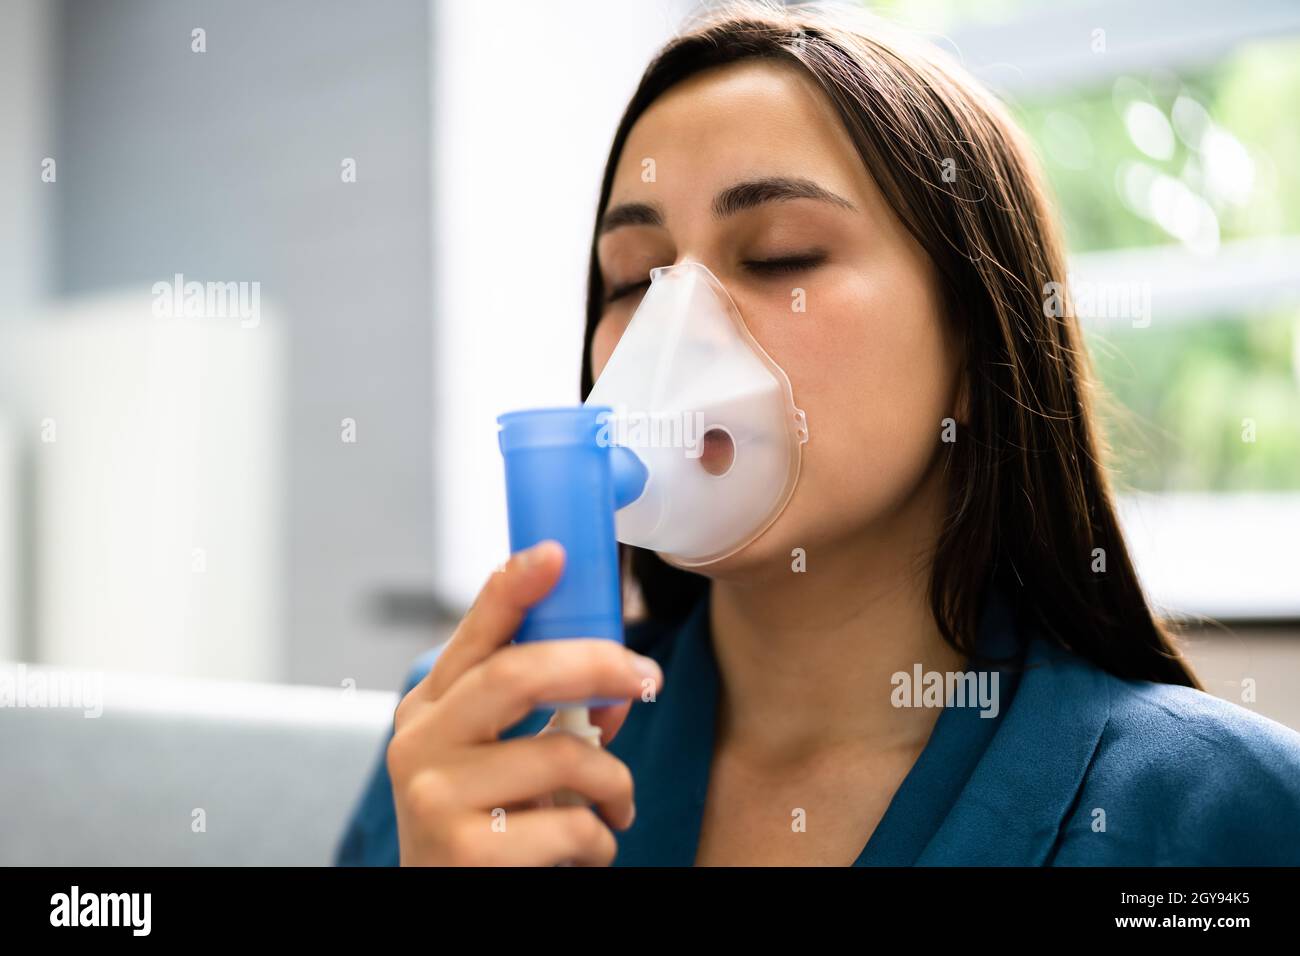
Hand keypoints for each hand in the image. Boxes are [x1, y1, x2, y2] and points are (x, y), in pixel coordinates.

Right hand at [387, 540, 662, 864]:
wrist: (442, 911)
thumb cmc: (482, 826)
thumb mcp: (498, 759)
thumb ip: (543, 713)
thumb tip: (619, 681)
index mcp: (428, 708)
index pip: (472, 634)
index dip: (512, 588)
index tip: (554, 553)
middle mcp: (419, 744)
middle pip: (517, 674)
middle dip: (598, 665)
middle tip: (646, 677)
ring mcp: (435, 798)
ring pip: (563, 754)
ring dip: (615, 782)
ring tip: (616, 805)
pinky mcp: (466, 854)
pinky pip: (573, 824)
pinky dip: (601, 840)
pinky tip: (588, 850)